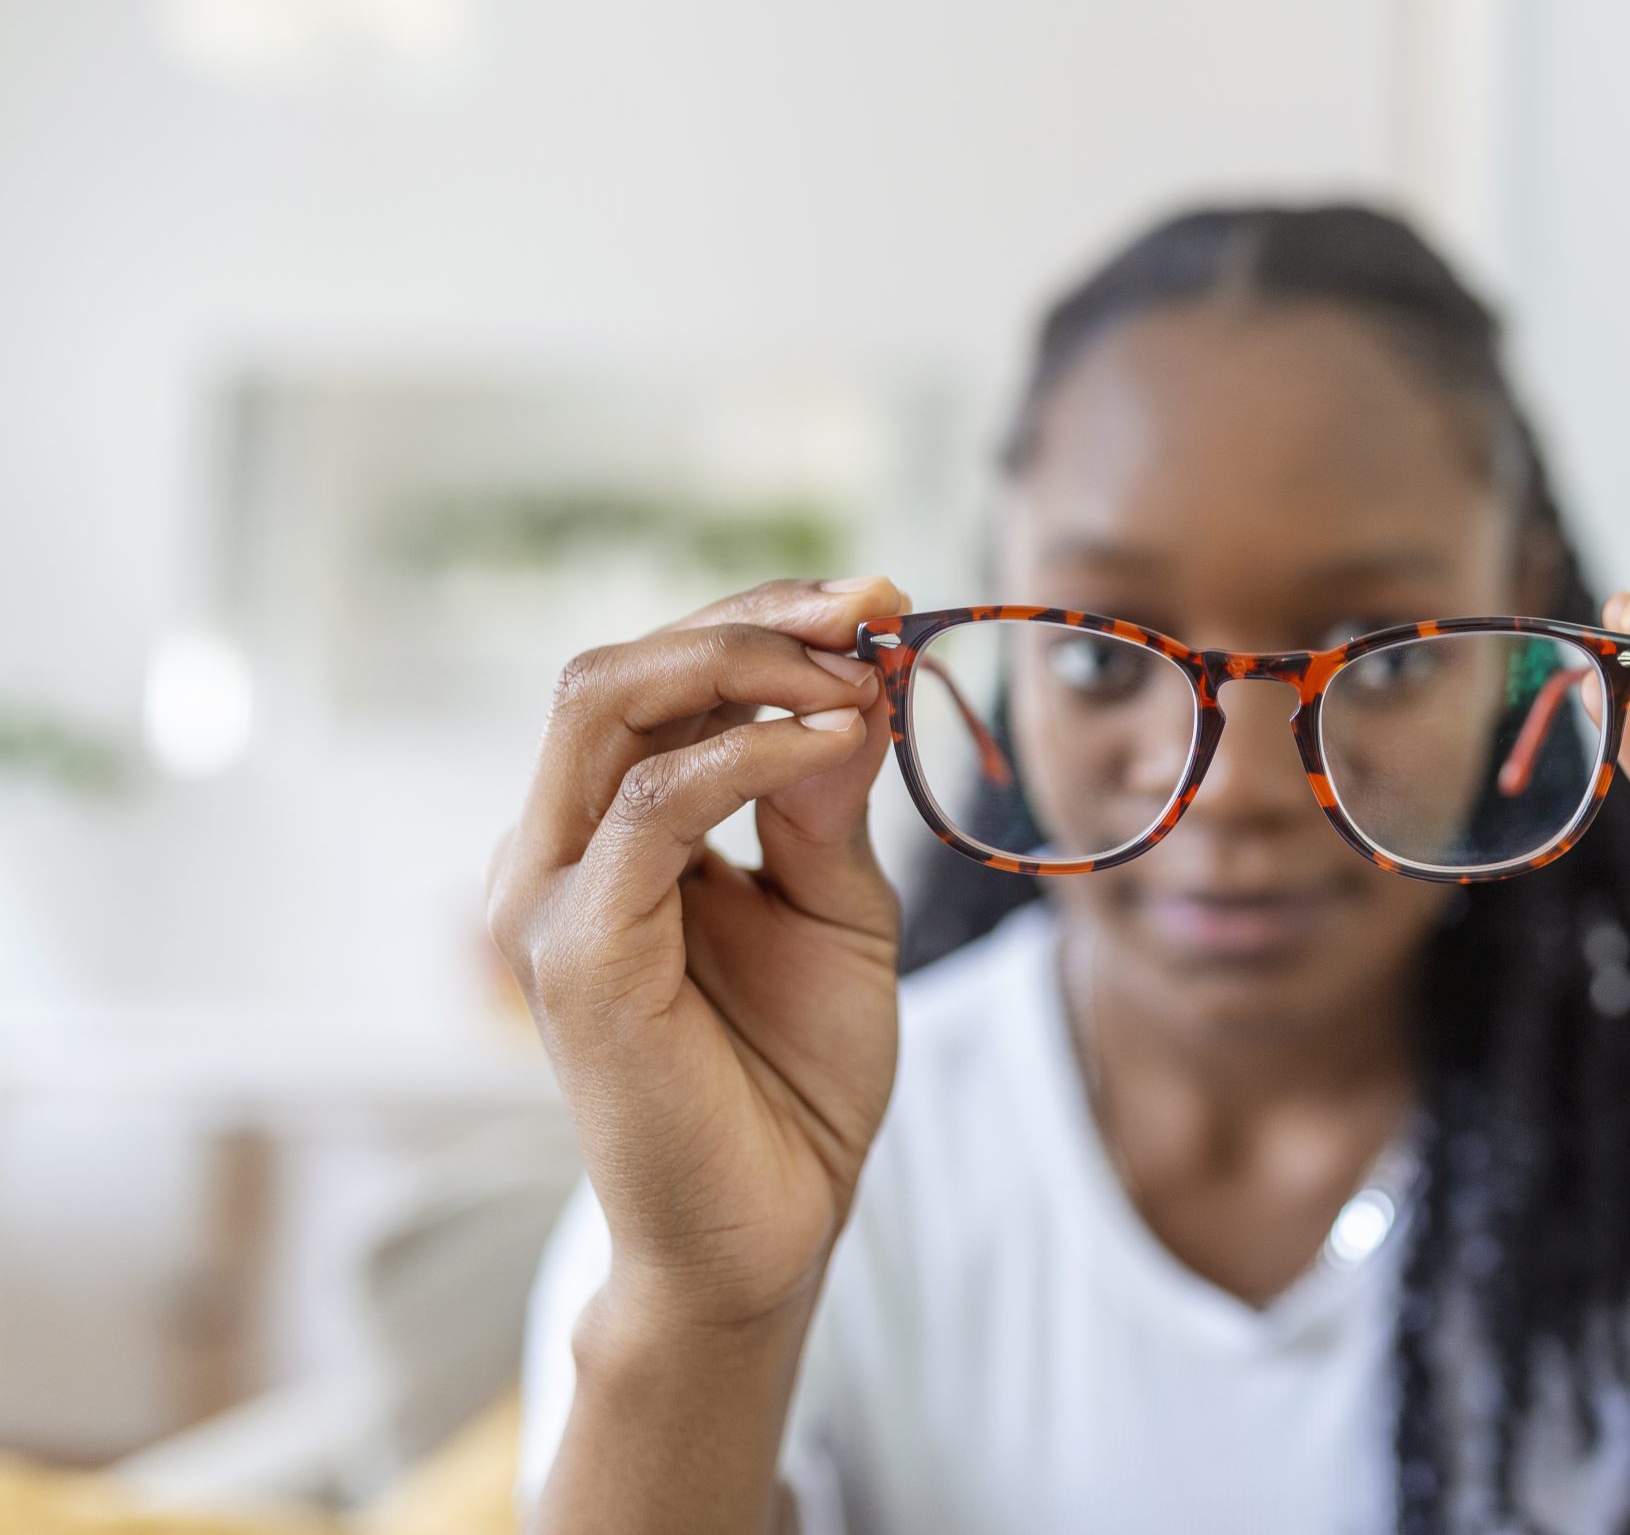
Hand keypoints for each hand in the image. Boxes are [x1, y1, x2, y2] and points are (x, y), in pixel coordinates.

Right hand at [487, 575, 908, 1331]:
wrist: (773, 1229)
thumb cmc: (795, 1076)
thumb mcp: (835, 906)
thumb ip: (828, 799)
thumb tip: (857, 681)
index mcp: (605, 836)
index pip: (655, 678)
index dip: (762, 619)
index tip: (878, 601)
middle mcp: (553, 855)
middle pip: (615, 670)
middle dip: (751, 618)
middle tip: (870, 607)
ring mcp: (549, 903)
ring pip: (607, 708)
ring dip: (748, 664)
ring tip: (861, 674)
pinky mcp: (577, 956)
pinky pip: (650, 808)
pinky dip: (747, 754)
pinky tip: (834, 743)